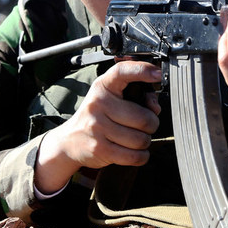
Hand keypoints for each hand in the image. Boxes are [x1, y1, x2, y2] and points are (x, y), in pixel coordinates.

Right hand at [34, 60, 161, 193]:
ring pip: (141, 139)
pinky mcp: (99, 149)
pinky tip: (136, 152)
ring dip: (145, 141)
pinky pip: (134, 156)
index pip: (122, 72)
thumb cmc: (97, 117)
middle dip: (152, 124)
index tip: (157, 74)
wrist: (69, 141)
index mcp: (103, 87)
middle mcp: (98, 104)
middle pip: (143, 118)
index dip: (142, 70)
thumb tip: (155, 108)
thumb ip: (135, 97)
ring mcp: (97, 127)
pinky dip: (141, 156)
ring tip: (136, 138)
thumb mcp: (110, 99)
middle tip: (145, 126)